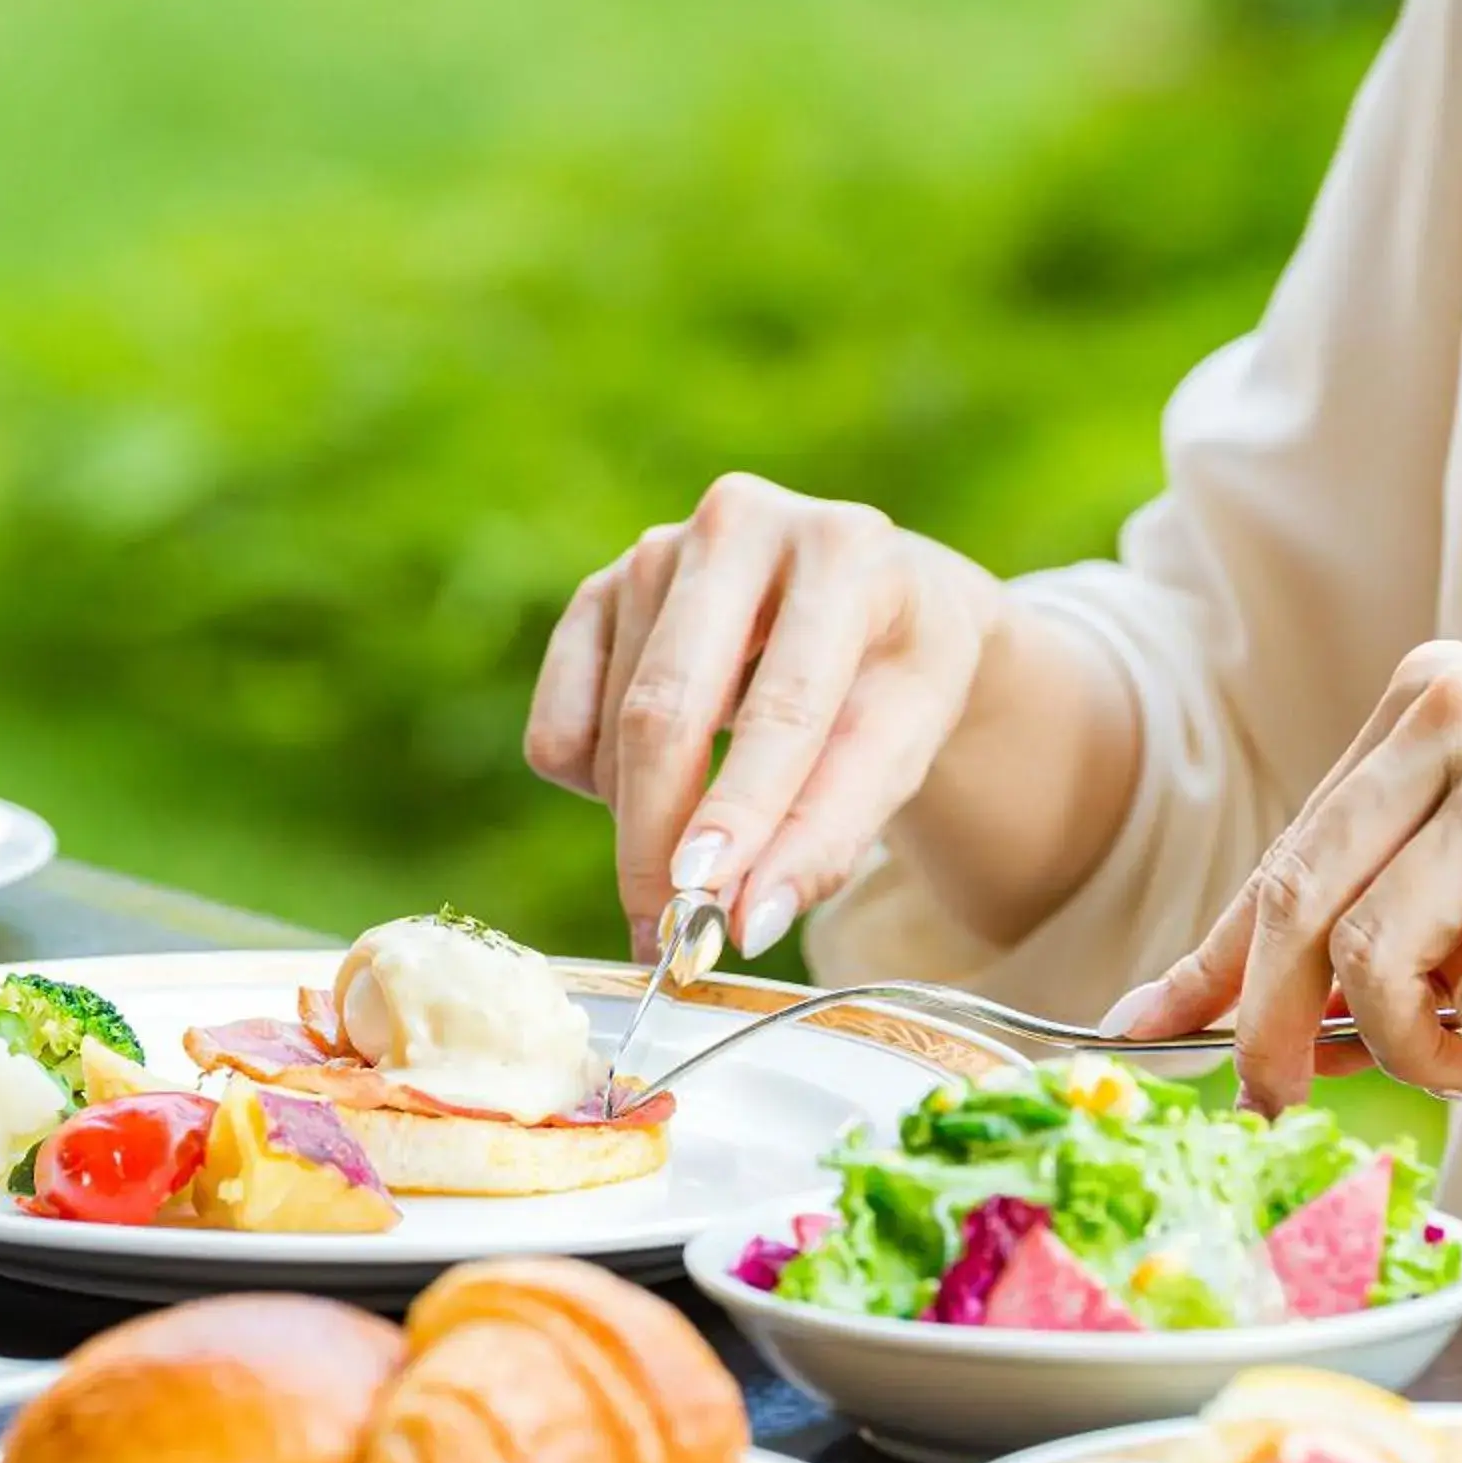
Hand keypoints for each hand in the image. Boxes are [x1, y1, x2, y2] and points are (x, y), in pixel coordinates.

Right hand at [524, 474, 993, 957]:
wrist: (876, 602)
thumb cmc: (896, 679)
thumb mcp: (903, 747)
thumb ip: (831, 832)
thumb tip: (745, 921)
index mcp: (843, 551)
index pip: (782, 703)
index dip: (744, 809)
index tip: (711, 900)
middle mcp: (738, 524)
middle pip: (665, 711)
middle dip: (659, 839)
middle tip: (668, 938)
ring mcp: (653, 551)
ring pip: (609, 731)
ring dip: (641, 819)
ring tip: (708, 829)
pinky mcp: (595, 590)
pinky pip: (558, 727)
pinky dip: (596, 781)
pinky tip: (660, 767)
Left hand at [1102, 642, 1461, 1109]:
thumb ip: (1420, 877)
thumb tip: (1301, 1003)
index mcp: (1423, 703)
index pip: (1284, 852)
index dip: (1208, 958)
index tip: (1145, 1028)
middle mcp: (1455, 724)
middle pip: (1293, 905)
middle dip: (1265, 1029)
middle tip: (1279, 1100)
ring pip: (1374, 962)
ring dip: (1411, 1052)